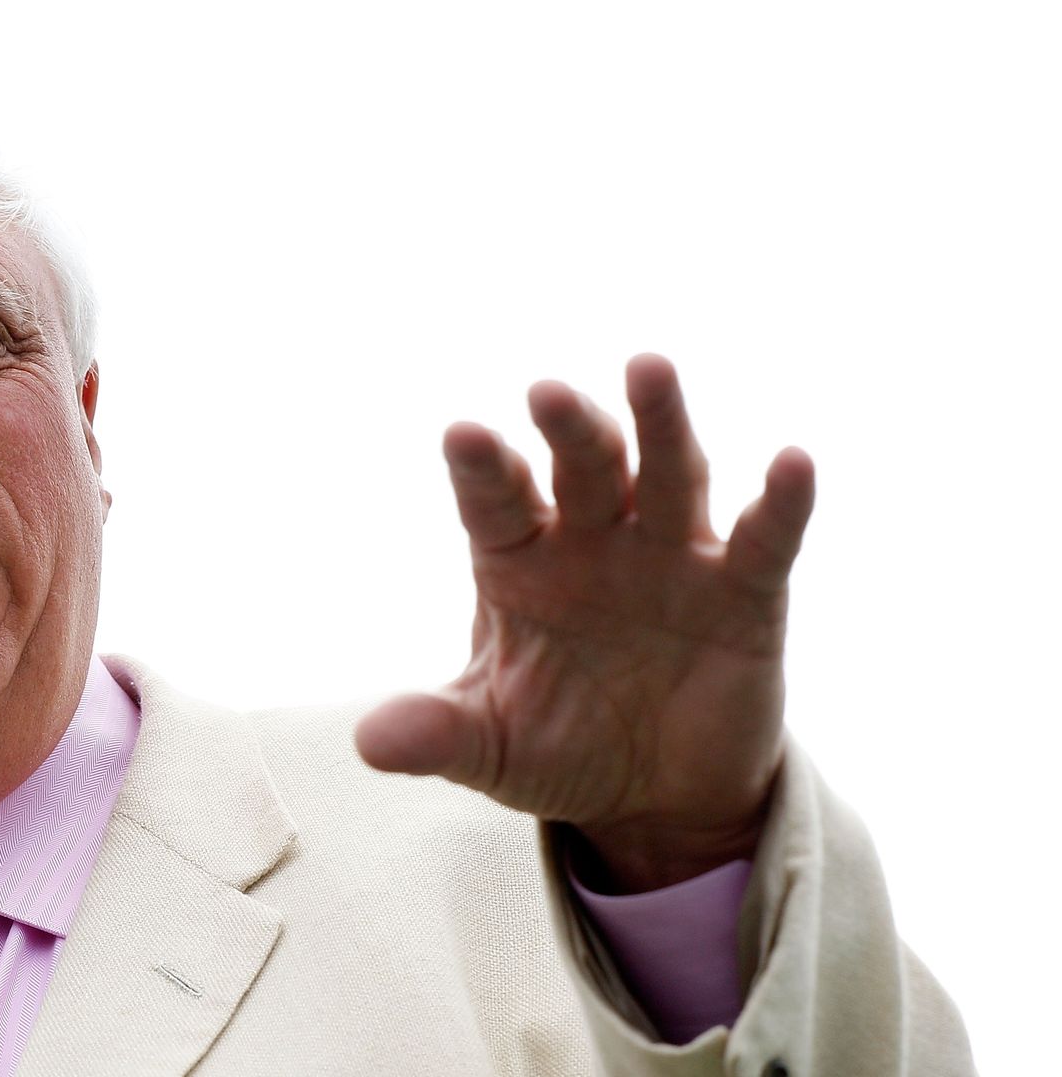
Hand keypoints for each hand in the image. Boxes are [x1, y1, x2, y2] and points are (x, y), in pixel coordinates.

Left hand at [354, 355, 815, 891]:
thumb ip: (436, 734)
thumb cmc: (558, 744)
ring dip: (660, 423)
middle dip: (567, 428)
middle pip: (581, 467)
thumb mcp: (490, 748)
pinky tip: (792, 462)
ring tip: (648, 368)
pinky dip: (780, 503)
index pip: (496, 501)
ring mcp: (672, 555)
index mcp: (521, 560)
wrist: (655, 793)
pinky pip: (765, 540)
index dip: (482, 469)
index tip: (463, 436)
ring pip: (668, 473)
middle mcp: (595, 538)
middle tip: (546, 391)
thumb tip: (370, 742)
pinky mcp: (746, 593)